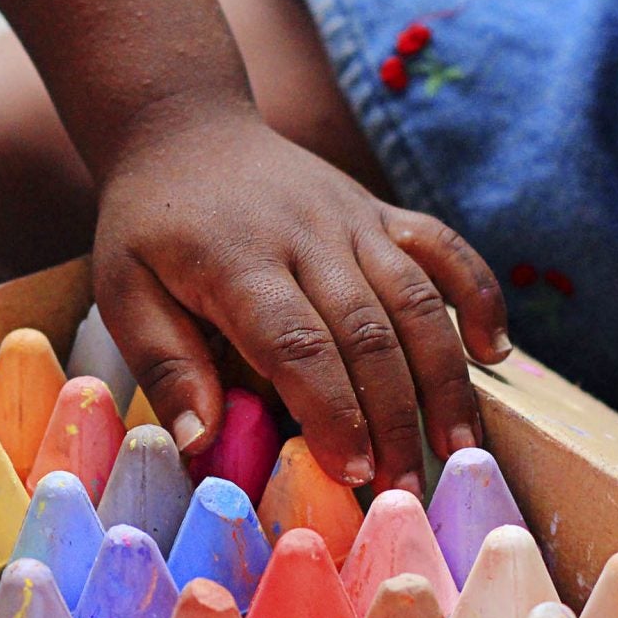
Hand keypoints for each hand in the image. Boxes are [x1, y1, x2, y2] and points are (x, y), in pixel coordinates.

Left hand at [90, 109, 509, 491]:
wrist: (183, 130)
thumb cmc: (149, 226)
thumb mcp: (123, 290)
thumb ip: (164, 362)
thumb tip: (201, 440)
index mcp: (238, 261)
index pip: (298, 344)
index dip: (334, 412)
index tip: (354, 472)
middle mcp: (306, 236)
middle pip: (367, 332)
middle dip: (394, 417)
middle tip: (407, 487)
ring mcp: (350, 218)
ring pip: (414, 298)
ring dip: (444, 375)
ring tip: (459, 445)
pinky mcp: (378, 210)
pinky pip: (443, 247)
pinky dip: (477, 293)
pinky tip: (494, 352)